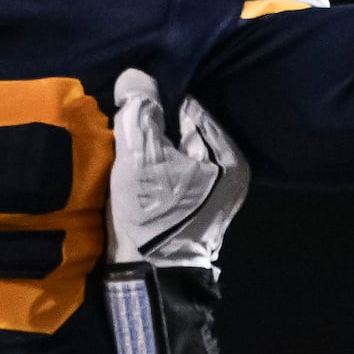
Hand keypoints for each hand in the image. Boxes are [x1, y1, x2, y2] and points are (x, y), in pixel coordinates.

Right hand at [107, 71, 249, 276]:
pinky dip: (155, 174)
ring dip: (151, 153)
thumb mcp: (139, 158)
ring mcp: (215, 195)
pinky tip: (134, 179)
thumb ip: (139, 111)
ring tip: (124, 155)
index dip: (154, 105)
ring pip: (175, 155)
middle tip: (123, 135)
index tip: (127, 111)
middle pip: (182, 132)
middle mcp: (230, 173)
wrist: (149, 279)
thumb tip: (135, 75)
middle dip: (153, 130)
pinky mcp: (196, 212)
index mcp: (229, 157)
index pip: (188, 108)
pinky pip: (173, 176)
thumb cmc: (151, 217)